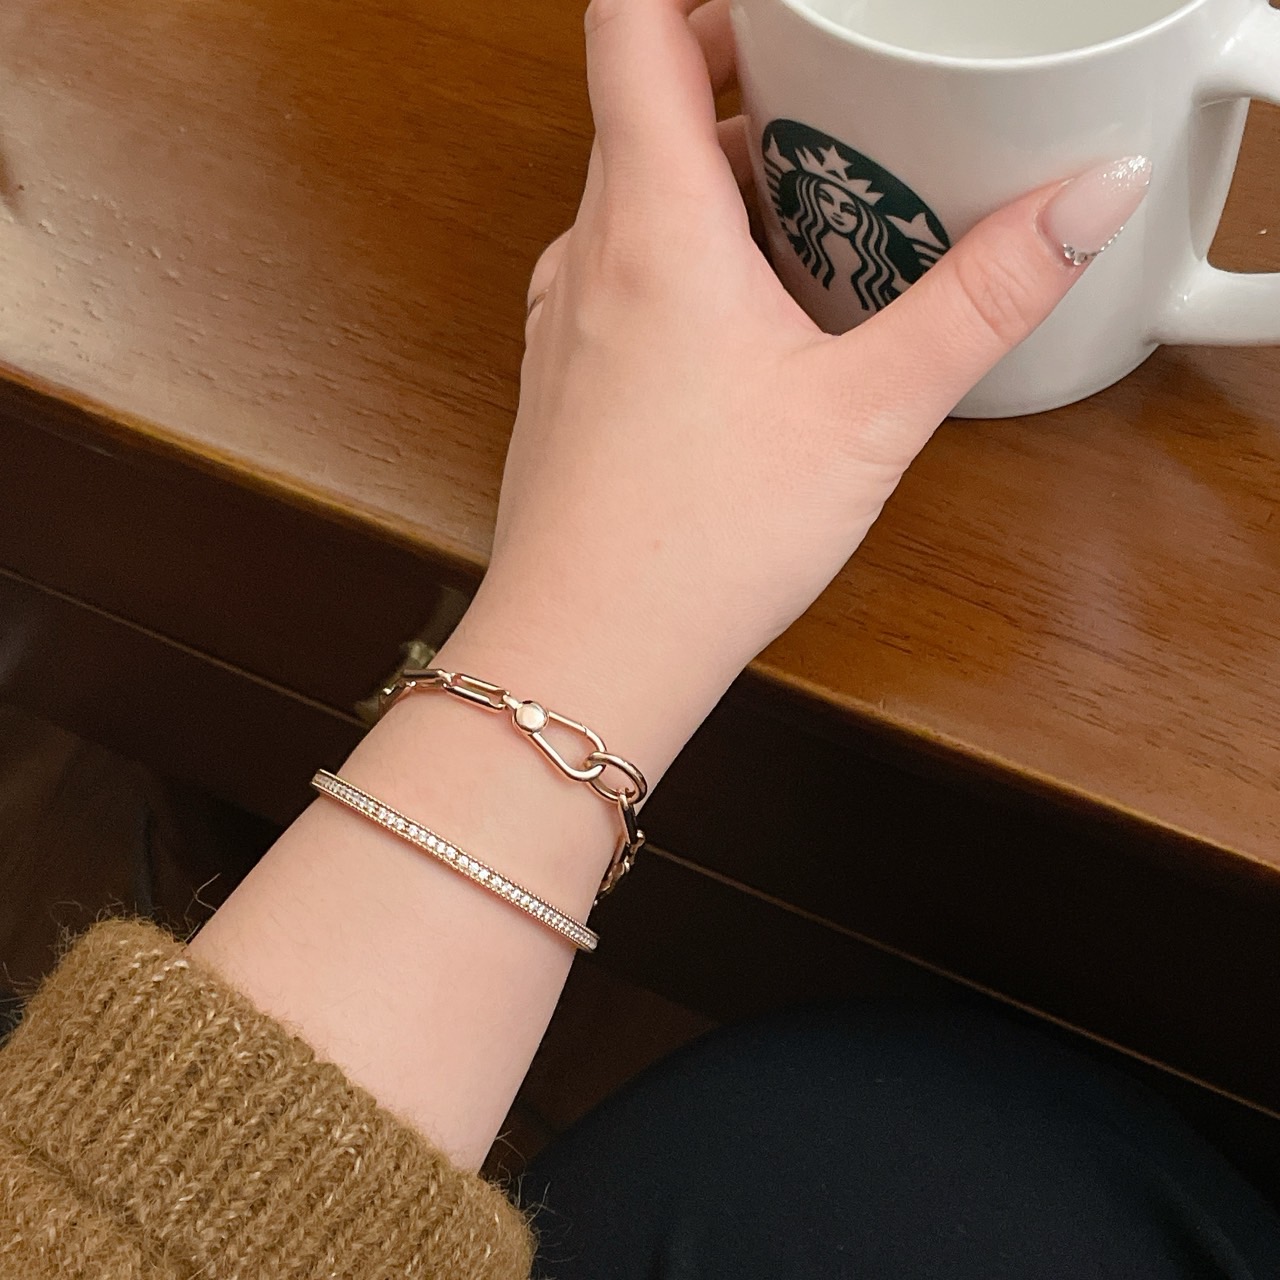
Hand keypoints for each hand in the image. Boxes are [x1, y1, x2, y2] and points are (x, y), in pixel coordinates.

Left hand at [446, 0, 1147, 778]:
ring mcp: (568, 313)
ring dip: (723, 177)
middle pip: (647, 97)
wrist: (588, 653)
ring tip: (824, 218)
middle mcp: (589, 250)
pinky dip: (691, 254)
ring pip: (638, 190)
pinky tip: (759, 322)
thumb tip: (1083, 201)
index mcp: (651, 221)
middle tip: (845, 109)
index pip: (635, 19)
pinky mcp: (571, 370)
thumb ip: (981, 299)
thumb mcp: (869, 413)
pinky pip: (626, 267)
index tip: (789, 5)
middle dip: (745, 75)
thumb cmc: (698, 544)